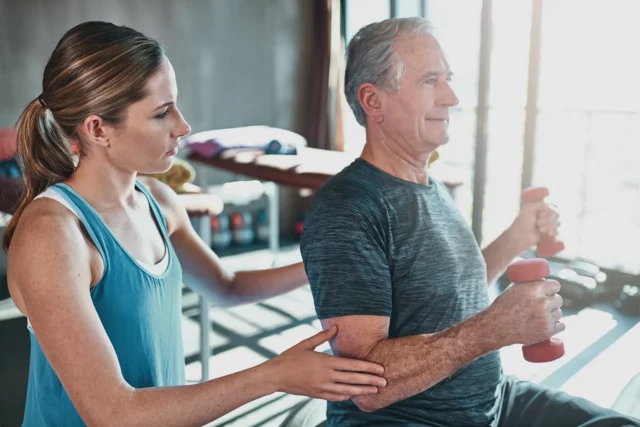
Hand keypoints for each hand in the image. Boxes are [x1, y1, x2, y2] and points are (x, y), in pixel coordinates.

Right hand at [265, 326, 386, 400]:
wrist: (275, 376)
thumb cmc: (290, 357)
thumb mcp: (306, 344)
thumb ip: (322, 336)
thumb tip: (336, 326)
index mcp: (325, 362)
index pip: (352, 365)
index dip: (368, 367)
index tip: (380, 368)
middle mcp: (326, 376)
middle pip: (353, 379)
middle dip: (370, 381)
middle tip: (385, 382)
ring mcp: (322, 387)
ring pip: (347, 391)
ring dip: (362, 390)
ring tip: (375, 390)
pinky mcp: (317, 394)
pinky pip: (336, 397)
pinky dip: (347, 396)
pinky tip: (355, 395)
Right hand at [487, 279, 564, 346]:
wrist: (496, 326)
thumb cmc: (503, 306)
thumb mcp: (515, 289)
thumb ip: (530, 285)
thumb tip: (543, 281)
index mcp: (534, 289)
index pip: (556, 285)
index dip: (552, 288)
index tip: (550, 291)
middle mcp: (542, 303)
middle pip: (558, 299)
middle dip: (552, 302)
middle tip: (544, 305)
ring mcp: (546, 318)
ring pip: (559, 313)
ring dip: (553, 314)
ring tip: (541, 316)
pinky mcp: (547, 331)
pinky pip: (561, 325)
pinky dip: (556, 325)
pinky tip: (549, 324)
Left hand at [510, 199, 560, 249]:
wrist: (521, 237)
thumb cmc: (523, 222)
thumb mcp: (529, 208)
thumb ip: (541, 204)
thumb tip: (550, 207)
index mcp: (539, 209)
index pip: (552, 208)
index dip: (547, 212)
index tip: (540, 215)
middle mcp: (544, 216)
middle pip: (556, 215)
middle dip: (547, 220)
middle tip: (538, 223)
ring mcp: (546, 225)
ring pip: (557, 223)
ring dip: (548, 227)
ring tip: (540, 230)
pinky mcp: (548, 234)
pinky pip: (557, 231)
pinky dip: (553, 232)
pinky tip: (548, 234)